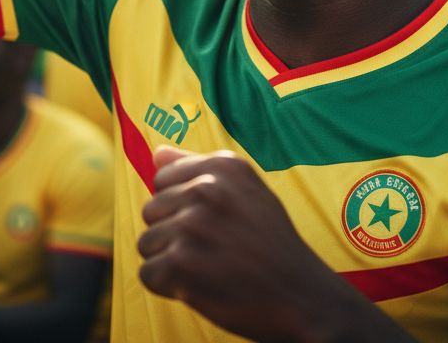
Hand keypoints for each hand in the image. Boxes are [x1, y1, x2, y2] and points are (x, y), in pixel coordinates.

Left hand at [138, 147, 355, 342]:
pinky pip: (148, 274)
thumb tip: (156, 152)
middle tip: (209, 250)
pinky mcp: (181, 265)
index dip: (178, 205)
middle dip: (171, 234)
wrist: (301, 295)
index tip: (207, 222)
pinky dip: (168, 287)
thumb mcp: (246, 189)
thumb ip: (198, 166)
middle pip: (151, 211)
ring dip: (169, 262)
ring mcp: (191, 227)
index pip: (162, 178)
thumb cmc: (270, 241)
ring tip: (205, 267)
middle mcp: (205, 190)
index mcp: (221, 166)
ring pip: (146, 243)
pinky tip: (198, 286)